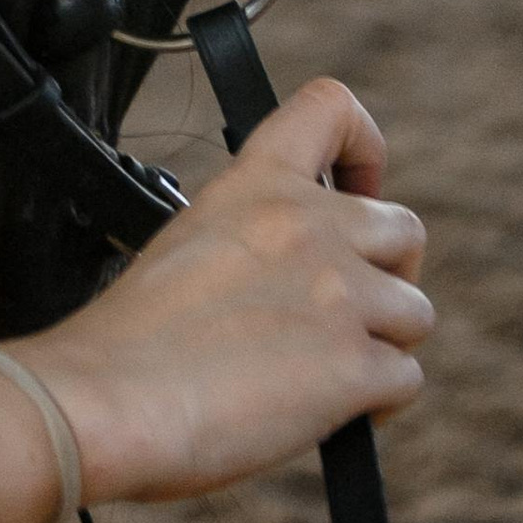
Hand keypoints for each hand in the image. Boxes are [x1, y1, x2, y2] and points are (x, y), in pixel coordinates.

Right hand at [0, 80, 432, 522]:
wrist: (106, 400)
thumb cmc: (127, 341)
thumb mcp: (189, 245)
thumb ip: (255, 241)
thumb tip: (294, 283)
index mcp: (254, 185)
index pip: (331, 109)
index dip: (364, 147)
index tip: (356, 188)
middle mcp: (306, 224)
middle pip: (405, 230)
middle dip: (388, 274)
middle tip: (349, 311)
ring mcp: (338, 292)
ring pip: (416, 312)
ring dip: (385, 345)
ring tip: (330, 374)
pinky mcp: (356, 365)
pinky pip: (405, 379)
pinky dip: (379, 402)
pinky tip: (334, 413)